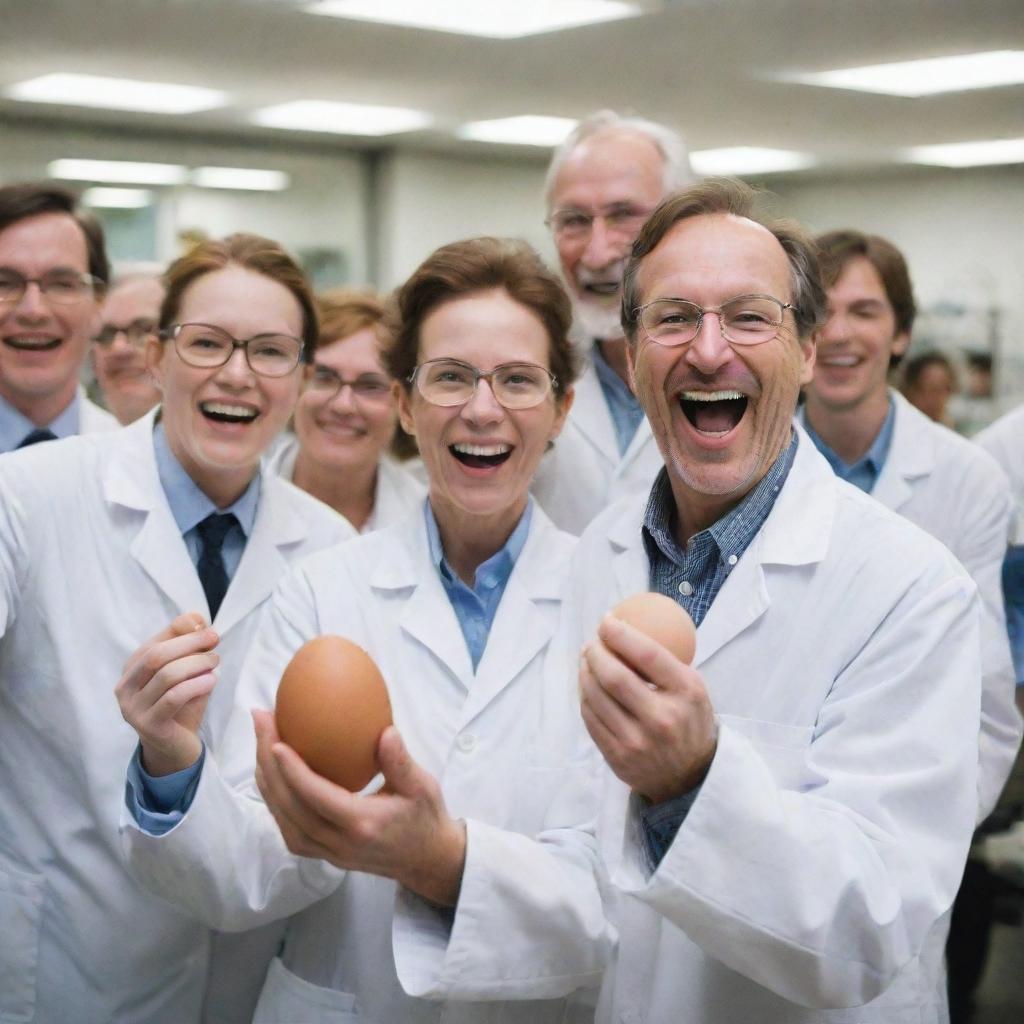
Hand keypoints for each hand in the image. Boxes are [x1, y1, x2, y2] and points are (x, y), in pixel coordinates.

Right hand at [115, 612, 218, 776]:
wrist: (177, 746)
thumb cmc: (183, 703)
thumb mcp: (187, 671)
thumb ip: (188, 646)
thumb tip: (197, 619)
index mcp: (131, 669)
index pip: (154, 642)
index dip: (180, 630)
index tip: (206, 626)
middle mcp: (125, 687)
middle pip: (156, 655)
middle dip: (189, 643)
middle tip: (214, 640)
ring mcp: (132, 708)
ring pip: (165, 675)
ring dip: (196, 663)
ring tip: (215, 661)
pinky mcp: (147, 725)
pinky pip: (173, 698)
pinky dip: (196, 685)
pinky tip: (211, 681)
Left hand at [253, 711, 466, 906]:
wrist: (428, 862)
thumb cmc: (426, 818)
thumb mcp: (423, 787)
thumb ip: (401, 762)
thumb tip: (384, 731)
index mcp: (362, 824)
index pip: (316, 797)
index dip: (292, 770)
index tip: (275, 740)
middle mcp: (339, 843)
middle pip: (290, 807)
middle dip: (268, 765)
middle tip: (261, 724)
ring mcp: (329, 853)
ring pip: (284, 821)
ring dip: (267, 783)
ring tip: (260, 746)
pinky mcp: (325, 855)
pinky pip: (289, 830)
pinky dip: (276, 802)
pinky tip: (274, 775)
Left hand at [580, 614, 716, 803]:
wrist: (690, 777)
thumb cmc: (689, 721)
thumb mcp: (693, 688)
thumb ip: (665, 661)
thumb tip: (627, 626)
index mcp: (686, 693)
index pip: (647, 655)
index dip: (621, 634)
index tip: (606, 621)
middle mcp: (662, 718)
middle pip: (615, 676)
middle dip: (595, 653)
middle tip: (591, 643)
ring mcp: (638, 741)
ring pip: (597, 697)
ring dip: (585, 673)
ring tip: (586, 661)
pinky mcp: (618, 757)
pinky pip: (591, 719)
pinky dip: (585, 698)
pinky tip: (587, 687)